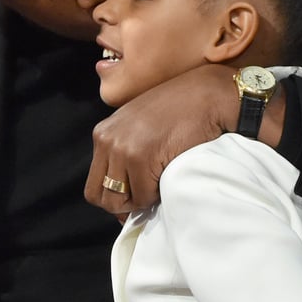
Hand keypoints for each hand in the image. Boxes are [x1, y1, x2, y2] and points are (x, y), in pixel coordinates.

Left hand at [85, 64, 286, 214]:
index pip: (93, 183)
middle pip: (99, 196)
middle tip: (146, 199)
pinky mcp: (140, 157)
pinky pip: (143, 196)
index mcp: (103, 133)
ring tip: (158, 187)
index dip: (114, 198)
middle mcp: (106, 140)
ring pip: (118, 200)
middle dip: (122, 205)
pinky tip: (168, 178)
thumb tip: (123, 189)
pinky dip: (156, 196)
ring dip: (140, 201)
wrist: (208, 95)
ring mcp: (122, 148)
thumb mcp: (140, 125)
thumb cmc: (181, 110)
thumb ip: (126, 150)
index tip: (135, 199)